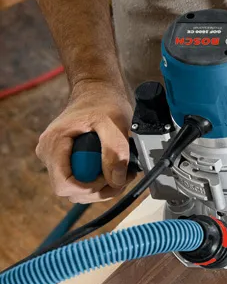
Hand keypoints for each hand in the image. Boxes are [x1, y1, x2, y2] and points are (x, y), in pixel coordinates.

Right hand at [36, 79, 133, 203]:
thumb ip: (115, 151)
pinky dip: (99, 183)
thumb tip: (116, 180)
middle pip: (70, 191)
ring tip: (121, 173)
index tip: (110, 179)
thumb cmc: (103, 103)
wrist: (98, 92)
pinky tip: (114, 171)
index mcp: (54, 143)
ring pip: (76, 191)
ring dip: (101, 189)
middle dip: (99, 190)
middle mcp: (48, 154)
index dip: (89, 188)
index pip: (64, 184)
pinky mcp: (65, 161)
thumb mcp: (114, 123)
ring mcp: (56, 159)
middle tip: (122, 177)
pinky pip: (80, 182)